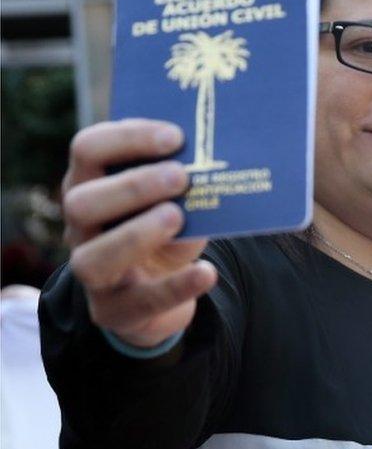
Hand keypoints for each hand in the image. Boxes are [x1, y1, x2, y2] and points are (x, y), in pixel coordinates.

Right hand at [62, 118, 216, 347]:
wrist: (164, 291)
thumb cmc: (166, 230)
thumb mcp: (174, 200)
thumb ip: (183, 180)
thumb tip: (215, 158)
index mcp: (90, 185)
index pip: (87, 149)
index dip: (127, 138)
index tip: (176, 137)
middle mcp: (81, 228)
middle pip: (80, 203)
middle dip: (131, 186)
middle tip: (180, 176)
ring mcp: (93, 273)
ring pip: (92, 259)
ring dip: (136, 235)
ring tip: (178, 217)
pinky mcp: (115, 311)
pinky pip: (141, 302)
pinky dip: (177, 286)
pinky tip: (206, 272)